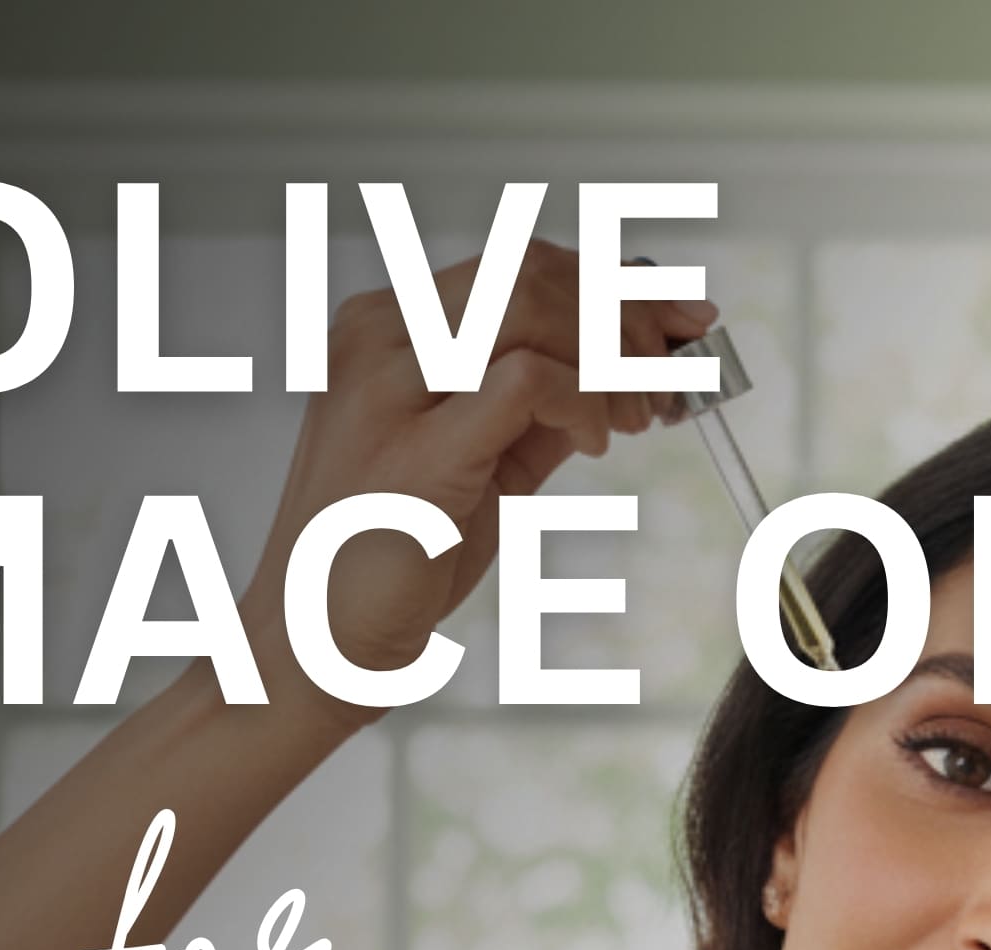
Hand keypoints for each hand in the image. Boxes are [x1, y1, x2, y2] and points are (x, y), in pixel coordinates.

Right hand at [237, 237, 710, 723]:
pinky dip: (581, 399)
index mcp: (385, 330)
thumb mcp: (478, 469)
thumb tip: (618, 381)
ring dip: (611, 351)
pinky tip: (600, 437)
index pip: (511, 267)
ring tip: (645, 407)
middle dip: (624, 308)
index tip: (673, 314)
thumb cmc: (385, 562)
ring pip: (527, 306)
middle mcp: (378, 339)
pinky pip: (522, 381)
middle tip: (678, 358)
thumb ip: (535, 416)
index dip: (605, 283)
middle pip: (526, 270)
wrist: (312, 641)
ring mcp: (386, 388)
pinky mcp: (414, 448)